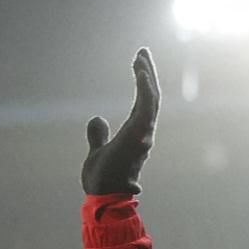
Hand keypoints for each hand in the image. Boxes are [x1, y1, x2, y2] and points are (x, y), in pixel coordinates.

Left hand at [80, 49, 162, 198]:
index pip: (143, 102)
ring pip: (151, 99)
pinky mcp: (137, 136)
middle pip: (151, 96)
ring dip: (147, 78)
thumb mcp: (98, 150)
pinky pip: (146, 109)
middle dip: (148, 73)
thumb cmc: (102, 178)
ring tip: (140, 58)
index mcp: (135, 133)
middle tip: (142, 52)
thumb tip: (97, 118)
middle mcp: (143, 131)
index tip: (138, 63)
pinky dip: (146, 90)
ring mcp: (142, 134)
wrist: (102, 196)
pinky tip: (141, 74)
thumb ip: (99, 135)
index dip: (143, 83)